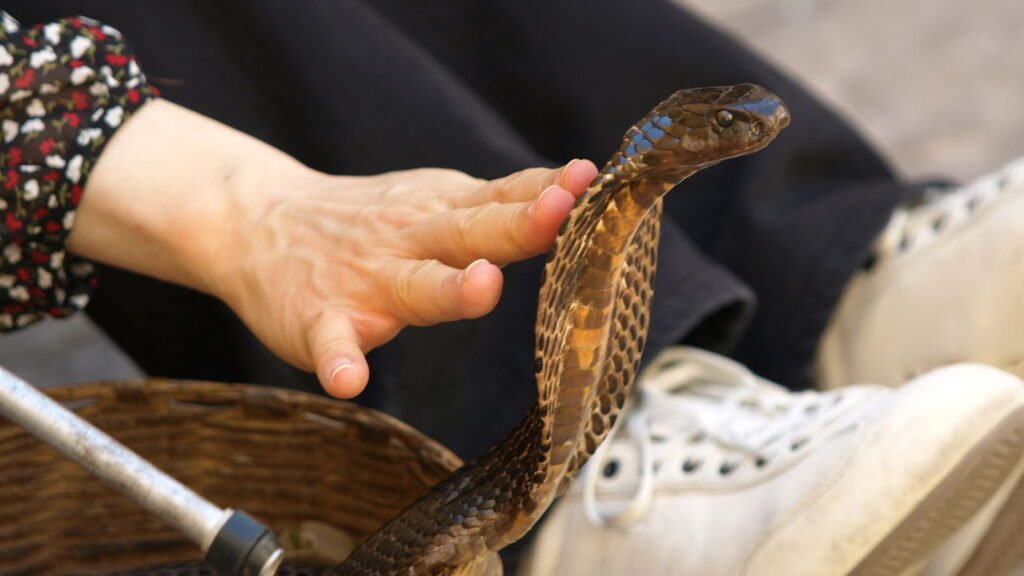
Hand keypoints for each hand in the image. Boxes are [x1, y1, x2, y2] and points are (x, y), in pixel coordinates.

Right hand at [72, 100, 597, 396]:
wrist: (261, 224)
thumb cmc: (373, 219)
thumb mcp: (438, 197)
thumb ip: (504, 201)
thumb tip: (582, 184)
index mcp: (442, 214)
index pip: (503, 200)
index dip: (548, 194)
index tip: (588, 180)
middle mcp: (410, 242)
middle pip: (471, 233)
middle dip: (517, 226)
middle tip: (558, 214)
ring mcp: (365, 282)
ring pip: (414, 286)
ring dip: (450, 288)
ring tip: (483, 286)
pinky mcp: (320, 320)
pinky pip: (331, 344)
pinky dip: (340, 361)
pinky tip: (350, 380)